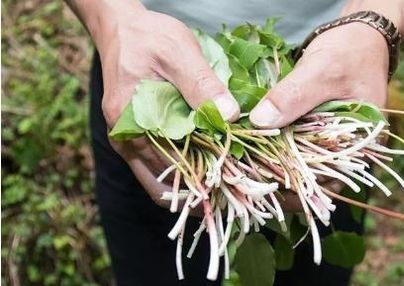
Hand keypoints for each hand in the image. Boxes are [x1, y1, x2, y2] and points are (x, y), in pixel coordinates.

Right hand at [94, 8, 239, 204]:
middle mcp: (125, 141)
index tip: (233, 188)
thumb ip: (202, 85)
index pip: (172, 168)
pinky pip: (157, 167)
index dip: (204, 182)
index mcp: (132, 123)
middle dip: (198, 194)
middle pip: (163, 185)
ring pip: (160, 181)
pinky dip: (181, 174)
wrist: (122, 30)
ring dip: (190, 188)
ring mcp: (128, 142)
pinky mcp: (136, 137)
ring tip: (223, 192)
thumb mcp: (178, 53)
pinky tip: (205, 173)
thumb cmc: (149, 39)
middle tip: (232, 197)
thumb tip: (230, 116)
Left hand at [249, 23, 388, 210]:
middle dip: (278, 182)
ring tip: (242, 169)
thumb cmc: (349, 52)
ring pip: (301, 167)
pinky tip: (252, 149)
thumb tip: (259, 121)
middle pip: (311, 179)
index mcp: (361, 146)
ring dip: (274, 168)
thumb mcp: (322, 71)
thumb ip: (294, 96)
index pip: (325, 181)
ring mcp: (332, 143)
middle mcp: (348, 152)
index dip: (292, 188)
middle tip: (243, 180)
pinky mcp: (317, 132)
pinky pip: (296, 149)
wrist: (359, 38)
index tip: (258, 185)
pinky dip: (276, 150)